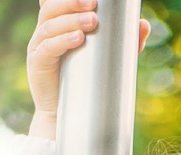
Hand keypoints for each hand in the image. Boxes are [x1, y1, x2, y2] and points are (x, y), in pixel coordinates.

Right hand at [28, 4, 150, 135]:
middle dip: (72, 3)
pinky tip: (77, 39)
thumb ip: (124, 42)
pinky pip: (47, 47)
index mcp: (56, 25)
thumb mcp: (105, 59)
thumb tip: (144, 24)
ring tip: (92, 21)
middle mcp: (44, 32)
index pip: (57, 3)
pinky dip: (62, 41)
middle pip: (52, 9)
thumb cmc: (82, 84)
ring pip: (50, 26)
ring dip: (71, 20)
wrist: (62, 117)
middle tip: (94, 5)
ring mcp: (37, 47)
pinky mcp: (36, 65)